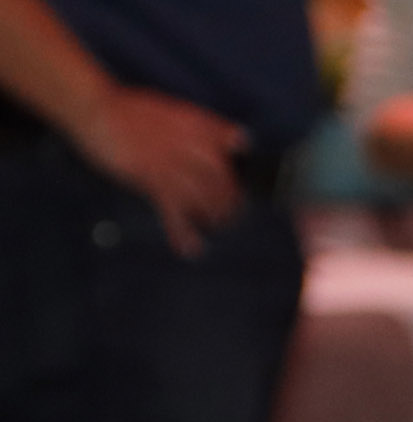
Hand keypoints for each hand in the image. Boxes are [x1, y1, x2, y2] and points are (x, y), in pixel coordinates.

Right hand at [74, 86, 242, 255]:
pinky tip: (190, 247)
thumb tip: (242, 141)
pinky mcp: (149, 176)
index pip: (231, 154)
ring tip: (211, 226)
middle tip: (227, 216)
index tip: (238, 193)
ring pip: (203, 197)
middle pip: (222, 181)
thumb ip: (211, 127)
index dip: (237, 178)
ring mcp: (169, 161)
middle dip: (229, 203)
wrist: (94, 107)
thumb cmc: (129, 110)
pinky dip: (182, 231)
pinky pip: (172, 209)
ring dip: (211, 217)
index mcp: (196, 125)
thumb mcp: (176, 110)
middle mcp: (188, 143)